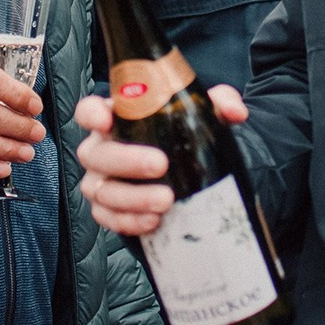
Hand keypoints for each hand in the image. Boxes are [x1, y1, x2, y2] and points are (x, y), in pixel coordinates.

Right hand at [72, 85, 246, 236]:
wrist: (188, 175)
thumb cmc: (182, 137)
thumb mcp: (203, 115)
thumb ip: (219, 103)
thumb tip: (236, 112)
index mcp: (115, 119)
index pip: (89, 110)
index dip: (91, 114)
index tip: (107, 119)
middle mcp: (101, 149)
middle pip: (96, 154)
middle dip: (126, 160)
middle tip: (160, 165)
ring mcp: (101, 182)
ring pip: (101, 191)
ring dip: (133, 197)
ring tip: (165, 200)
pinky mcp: (107, 211)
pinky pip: (108, 219)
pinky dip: (129, 221)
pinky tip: (153, 221)